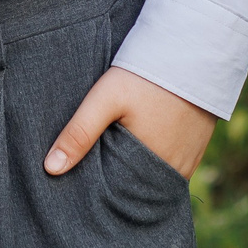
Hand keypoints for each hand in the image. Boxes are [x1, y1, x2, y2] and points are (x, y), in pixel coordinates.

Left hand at [43, 66, 215, 180]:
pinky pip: (170, 168)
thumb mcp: (106, 99)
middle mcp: (172, 173)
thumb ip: (79, 132)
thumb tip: (51, 169)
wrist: (192, 52)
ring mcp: (188, 163)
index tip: (80, 185)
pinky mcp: (196, 151)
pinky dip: (153, 164)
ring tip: (115, 159)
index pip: (118, 196)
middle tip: (95, 172)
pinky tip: (138, 150)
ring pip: (153, 180)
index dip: (99, 191)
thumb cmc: (145, 76)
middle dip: (116, 185)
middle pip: (136, 189)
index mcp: (148, 168)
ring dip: (135, 174)